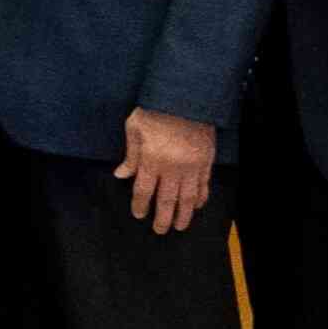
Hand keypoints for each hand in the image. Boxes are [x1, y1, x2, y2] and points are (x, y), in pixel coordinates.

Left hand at [119, 107, 217, 231]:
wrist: (186, 97)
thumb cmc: (155, 111)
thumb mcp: (134, 129)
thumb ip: (130, 155)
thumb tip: (121, 175)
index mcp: (152, 160)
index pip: (144, 190)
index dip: (141, 205)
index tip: (139, 215)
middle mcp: (173, 167)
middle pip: (167, 199)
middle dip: (163, 217)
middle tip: (160, 230)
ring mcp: (192, 166)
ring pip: (188, 197)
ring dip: (184, 214)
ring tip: (180, 226)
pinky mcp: (206, 161)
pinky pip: (204, 185)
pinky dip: (201, 198)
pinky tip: (196, 206)